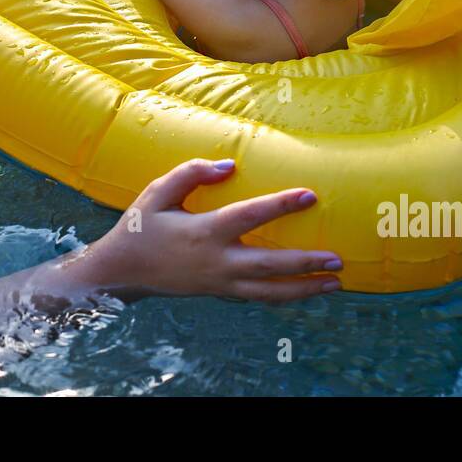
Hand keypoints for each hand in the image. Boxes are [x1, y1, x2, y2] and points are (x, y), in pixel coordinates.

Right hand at [85, 158, 341, 302]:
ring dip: (304, 289)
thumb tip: (229, 164)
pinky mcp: (219, 293)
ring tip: (334, 284)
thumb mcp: (158, 192)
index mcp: (203, 232)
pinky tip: (304, 291)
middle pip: (270, 266)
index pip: (250, 216)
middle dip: (306, 264)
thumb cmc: (141, 226)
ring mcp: (219, 283)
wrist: (122, 272)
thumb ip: (191, 173)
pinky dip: (283, 296)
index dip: (281, 205)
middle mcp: (217, 262)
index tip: (310, 195)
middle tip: (339, 259)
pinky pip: (258, 297)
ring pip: (269, 292)